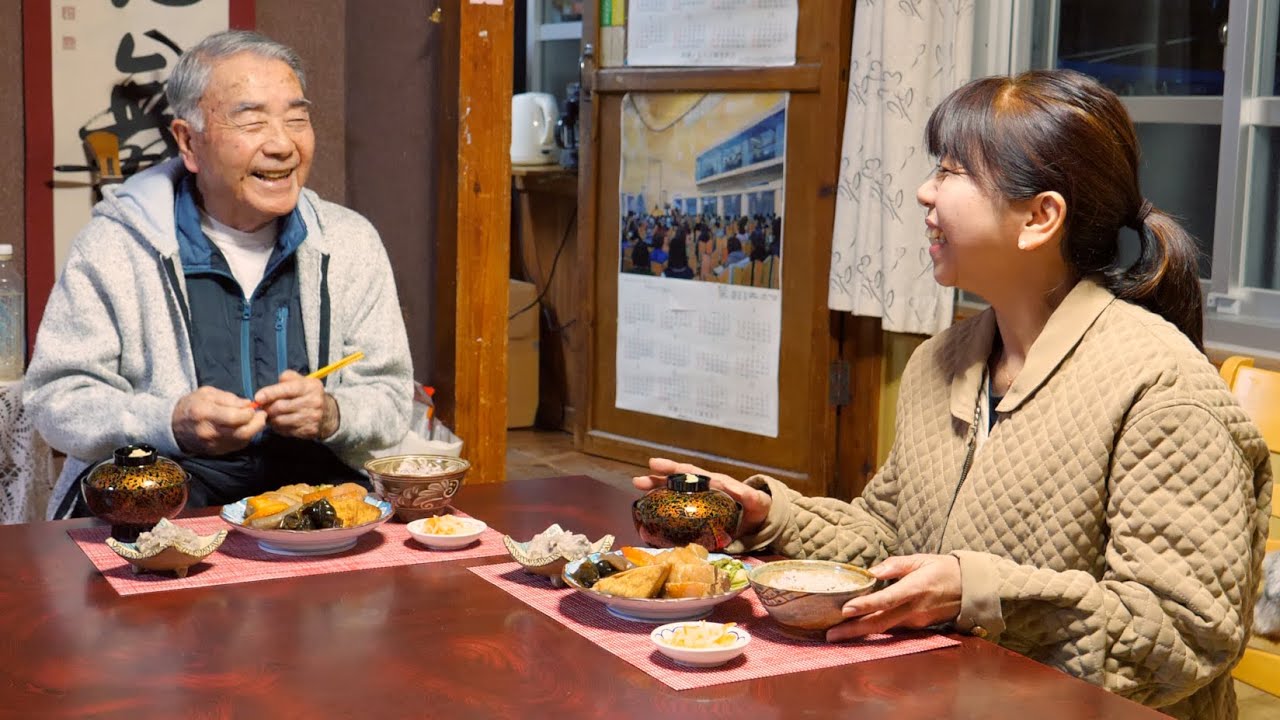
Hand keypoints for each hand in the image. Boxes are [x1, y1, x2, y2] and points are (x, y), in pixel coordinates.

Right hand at [172, 386, 266, 454]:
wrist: (174, 425)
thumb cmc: (192, 405)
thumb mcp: (207, 393)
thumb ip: (229, 398)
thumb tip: (248, 404)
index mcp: (204, 413)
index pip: (234, 418)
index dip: (249, 413)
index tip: (253, 407)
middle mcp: (208, 432)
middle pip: (241, 433)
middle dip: (257, 424)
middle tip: (262, 415)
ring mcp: (212, 445)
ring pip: (241, 441)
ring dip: (253, 431)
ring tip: (255, 420)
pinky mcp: (215, 452)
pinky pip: (236, 446)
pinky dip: (245, 437)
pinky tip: (245, 428)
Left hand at [253, 370, 339, 439]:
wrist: (328, 413)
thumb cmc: (308, 394)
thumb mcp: (302, 381)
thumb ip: (286, 379)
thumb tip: (268, 390)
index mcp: (310, 387)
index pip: (287, 390)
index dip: (269, 394)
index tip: (257, 398)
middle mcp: (313, 402)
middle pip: (280, 407)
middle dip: (267, 408)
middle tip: (262, 408)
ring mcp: (312, 418)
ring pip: (281, 420)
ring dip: (271, 419)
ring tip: (271, 415)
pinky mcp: (309, 430)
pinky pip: (286, 430)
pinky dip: (279, 427)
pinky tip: (280, 422)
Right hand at [632, 457, 771, 536]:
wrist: (758, 522)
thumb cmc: (757, 508)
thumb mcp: (757, 502)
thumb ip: (751, 497)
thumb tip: (744, 493)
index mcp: (714, 483)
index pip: (691, 473)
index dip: (673, 468)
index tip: (655, 464)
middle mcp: (703, 489)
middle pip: (677, 480)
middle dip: (657, 478)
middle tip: (637, 481)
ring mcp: (698, 502)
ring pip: (673, 493)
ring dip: (655, 490)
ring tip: (637, 490)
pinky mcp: (697, 516)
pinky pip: (677, 510)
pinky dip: (662, 510)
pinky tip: (649, 516)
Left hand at [826, 554, 961, 641]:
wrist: (970, 590)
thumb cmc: (942, 570)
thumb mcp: (919, 560)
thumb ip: (895, 565)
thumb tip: (871, 571)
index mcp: (914, 589)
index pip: (886, 599)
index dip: (865, 606)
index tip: (845, 610)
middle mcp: (913, 609)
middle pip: (880, 623)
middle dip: (853, 630)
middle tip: (830, 635)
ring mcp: (916, 622)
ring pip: (884, 629)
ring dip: (860, 633)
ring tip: (836, 634)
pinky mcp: (917, 628)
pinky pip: (892, 630)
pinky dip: (874, 631)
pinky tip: (856, 630)